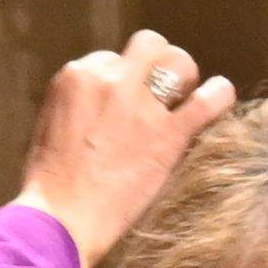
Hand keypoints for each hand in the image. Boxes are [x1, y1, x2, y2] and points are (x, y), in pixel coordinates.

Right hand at [14, 32, 235, 267]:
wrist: (60, 221)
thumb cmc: (48, 186)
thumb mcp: (52, 127)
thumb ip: (80, 106)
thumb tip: (103, 107)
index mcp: (76, 76)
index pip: (110, 59)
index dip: (121, 81)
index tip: (122, 103)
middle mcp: (110, 80)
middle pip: (148, 46)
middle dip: (156, 65)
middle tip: (159, 93)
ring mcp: (142, 105)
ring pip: (178, 62)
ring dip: (183, 77)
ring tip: (183, 98)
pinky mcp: (168, 135)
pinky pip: (208, 100)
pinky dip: (219, 96)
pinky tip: (220, 97)